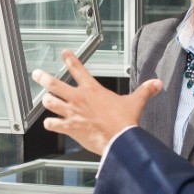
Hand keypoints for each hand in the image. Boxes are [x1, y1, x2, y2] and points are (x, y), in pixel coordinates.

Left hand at [32, 51, 162, 155]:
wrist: (119, 140)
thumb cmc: (124, 122)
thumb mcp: (135, 102)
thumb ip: (145, 91)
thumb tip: (157, 84)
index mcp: (92, 90)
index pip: (78, 69)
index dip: (70, 59)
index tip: (64, 53)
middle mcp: (79, 99)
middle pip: (55, 84)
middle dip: (43, 78)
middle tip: (36, 74)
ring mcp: (72, 113)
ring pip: (50, 103)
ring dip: (47, 101)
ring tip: (44, 99)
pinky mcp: (70, 128)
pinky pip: (54, 124)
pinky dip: (50, 124)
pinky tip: (49, 124)